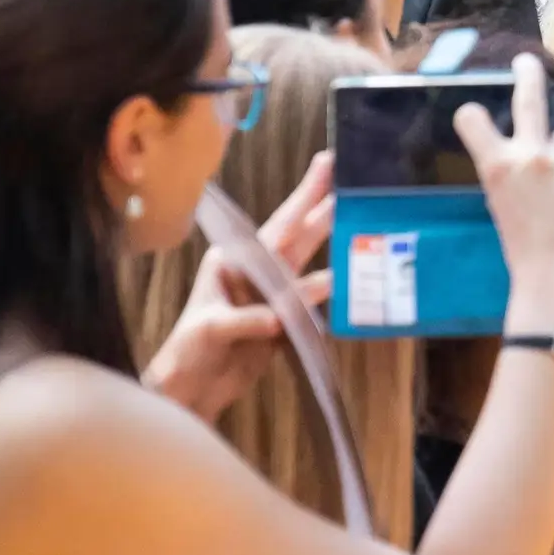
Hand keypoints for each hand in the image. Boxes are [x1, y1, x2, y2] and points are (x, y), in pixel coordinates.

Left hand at [140, 150, 332, 421]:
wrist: (188, 390)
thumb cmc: (188, 351)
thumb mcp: (211, 328)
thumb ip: (249, 317)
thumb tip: (288, 311)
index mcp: (234, 261)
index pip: (277, 225)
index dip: (304, 195)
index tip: (326, 164)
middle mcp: (255, 272)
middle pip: (299, 236)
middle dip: (325, 209)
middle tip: (356, 184)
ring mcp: (271, 297)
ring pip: (310, 265)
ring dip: (336, 248)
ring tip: (365, 228)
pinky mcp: (283, 323)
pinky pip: (314, 303)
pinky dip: (335, 294)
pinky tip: (358, 282)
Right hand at [455, 54, 553, 337]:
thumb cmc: (525, 256)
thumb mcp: (504, 210)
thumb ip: (515, 178)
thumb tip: (529, 160)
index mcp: (497, 167)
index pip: (473, 119)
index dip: (473, 116)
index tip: (474, 113)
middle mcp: (530, 155)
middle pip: (529, 98)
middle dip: (526, 74)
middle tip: (526, 62)